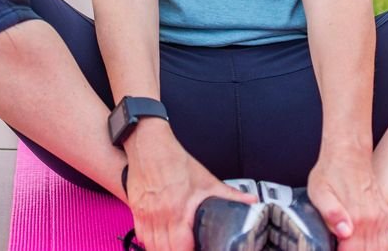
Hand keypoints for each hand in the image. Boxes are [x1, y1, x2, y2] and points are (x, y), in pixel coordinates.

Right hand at [123, 120, 256, 250]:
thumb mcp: (207, 180)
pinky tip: (159, 241)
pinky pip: (141, 236)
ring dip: (163, 250)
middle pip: (165, 250)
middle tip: (187, 247)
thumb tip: (251, 202)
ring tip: (175, 247)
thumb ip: (230, 195)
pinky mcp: (136, 210)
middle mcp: (160, 215)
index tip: (197, 247)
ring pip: (152, 246)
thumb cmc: (175, 162)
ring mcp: (146, 214)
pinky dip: (150, 242)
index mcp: (179, 210)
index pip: (181, 247)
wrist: (149, 146)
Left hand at [307, 145, 387, 250]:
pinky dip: (382, 249)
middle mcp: (372, 220)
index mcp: (356, 217)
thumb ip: (330, 213)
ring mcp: (381, 217)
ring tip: (355, 250)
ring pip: (382, 249)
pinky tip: (372, 249)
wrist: (349, 152)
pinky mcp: (384, 214)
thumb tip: (343, 232)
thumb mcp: (319, 191)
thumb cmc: (331, 171)